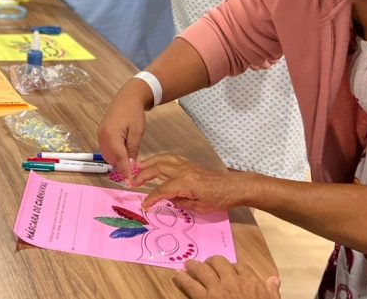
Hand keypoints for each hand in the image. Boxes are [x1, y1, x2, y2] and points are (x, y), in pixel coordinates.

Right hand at [98, 78, 153, 180]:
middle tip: (134, 172)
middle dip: (121, 167)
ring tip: (130, 162)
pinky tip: (124, 153)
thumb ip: (132, 150)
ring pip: (108, 155)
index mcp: (112, 136)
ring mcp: (100, 135)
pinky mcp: (101, 133)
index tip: (130, 183)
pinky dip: (114, 154)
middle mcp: (102, 137)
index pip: (119, 159)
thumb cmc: (134, 113)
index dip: (125, 172)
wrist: (127, 97)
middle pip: (111, 159)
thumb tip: (131, 165)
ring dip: (118, 161)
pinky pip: (107, 149)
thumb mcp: (137, 132)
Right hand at [134, 154, 250, 213]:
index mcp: (184, 183)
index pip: (161, 190)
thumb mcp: (199, 208)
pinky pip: (170, 158)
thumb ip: (181, 203)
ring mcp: (186, 165)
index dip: (151, 198)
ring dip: (148, 163)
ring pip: (162, 159)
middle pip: (157, 168)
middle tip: (132, 181)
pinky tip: (154, 164)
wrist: (234, 187)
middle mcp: (183, 170)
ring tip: (138, 168)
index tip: (143, 205)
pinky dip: (159, 159)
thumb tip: (169, 199)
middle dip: (143, 174)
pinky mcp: (189, 163)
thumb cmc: (219, 200)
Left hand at [173, 257, 280, 298]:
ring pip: (202, 270)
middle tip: (206, 264)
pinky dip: (183, 278)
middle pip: (219, 262)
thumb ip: (271, 291)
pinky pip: (191, 285)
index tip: (229, 269)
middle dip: (212, 262)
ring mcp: (216, 289)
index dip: (232, 267)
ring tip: (188, 264)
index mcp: (250, 282)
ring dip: (194, 266)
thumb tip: (274, 279)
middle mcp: (232, 281)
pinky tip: (179, 275)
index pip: (240, 267)